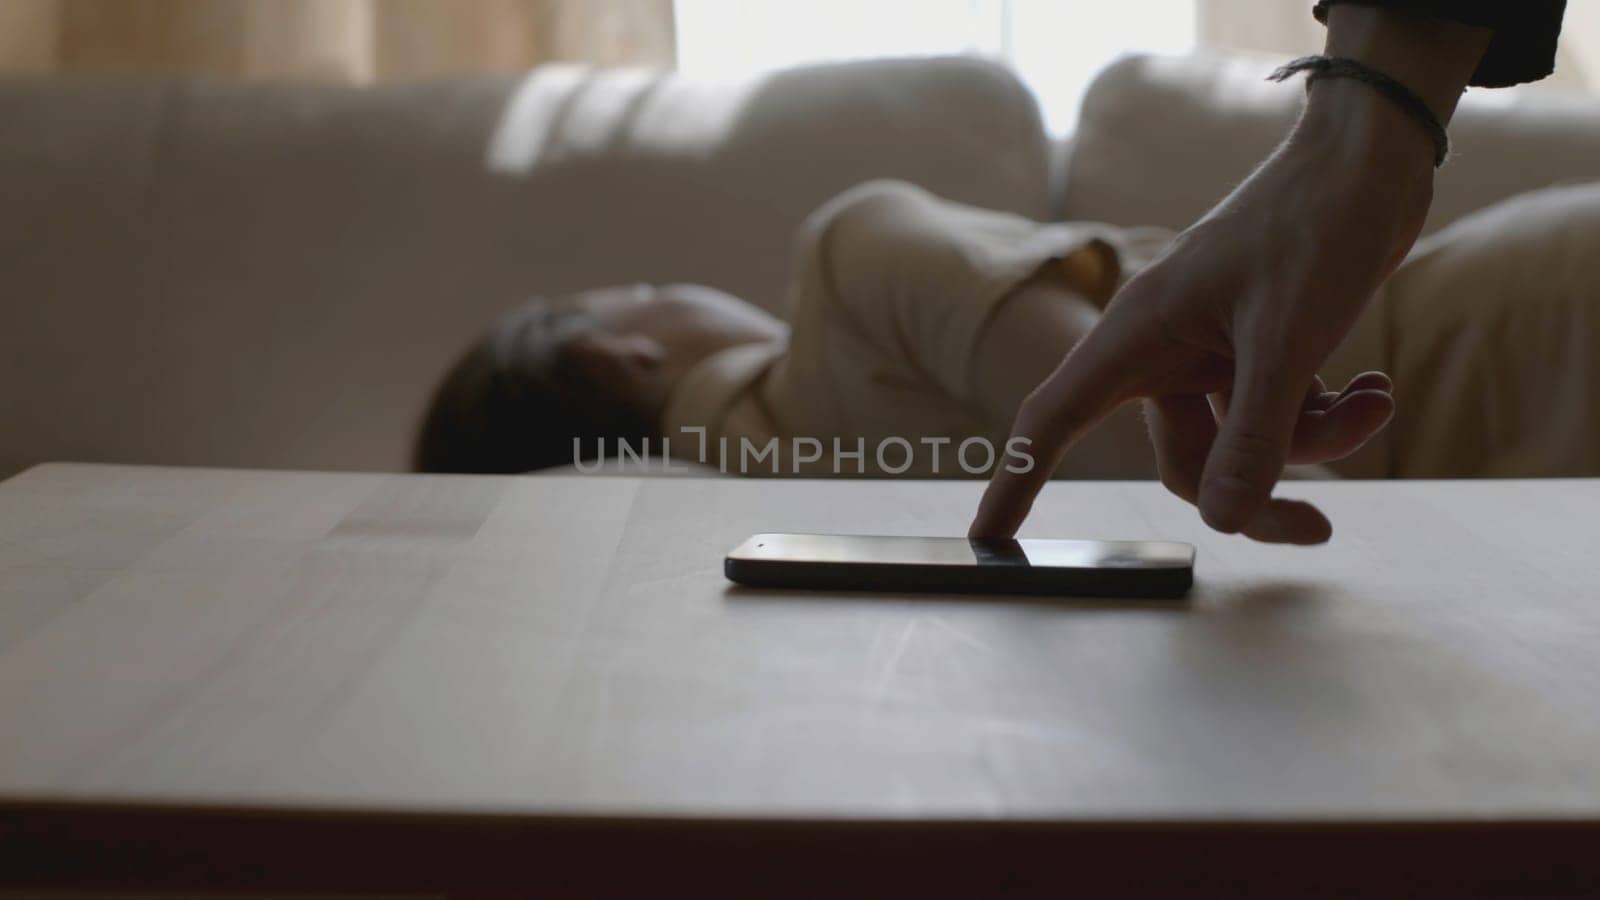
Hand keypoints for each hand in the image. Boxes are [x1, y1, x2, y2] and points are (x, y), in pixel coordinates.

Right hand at [971, 83, 1434, 543]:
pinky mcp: (1256, 349)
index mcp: (1137, 334)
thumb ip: (1254, 438)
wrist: (1368, 160)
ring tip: (1372, 401)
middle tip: (1314, 526)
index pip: (1054, 420)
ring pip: (1244, 441)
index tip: (989, 540)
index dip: (1018, 480)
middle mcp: (1164, 348)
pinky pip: (1278, 413)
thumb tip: (1224, 523)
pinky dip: (1329, 414)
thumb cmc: (1312, 226)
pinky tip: (1372, 389)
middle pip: (1187, 461)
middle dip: (1255, 489)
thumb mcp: (1285, 341)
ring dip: (1314, 439)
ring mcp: (1211, 352)